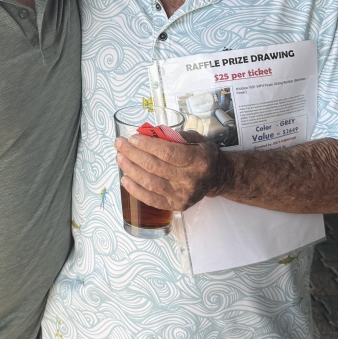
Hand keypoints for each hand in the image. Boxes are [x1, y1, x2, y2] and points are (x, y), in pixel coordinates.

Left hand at [115, 132, 231, 211]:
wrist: (217, 178)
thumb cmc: (203, 155)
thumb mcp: (196, 138)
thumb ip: (175, 135)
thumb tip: (148, 133)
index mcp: (198, 160)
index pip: (168, 153)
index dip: (148, 145)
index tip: (133, 138)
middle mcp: (191, 180)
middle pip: (155, 167)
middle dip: (133, 154)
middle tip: (119, 144)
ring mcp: (183, 195)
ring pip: (150, 183)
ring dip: (131, 169)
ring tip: (120, 158)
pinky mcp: (176, 205)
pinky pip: (151, 199)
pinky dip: (135, 190)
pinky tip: (125, 178)